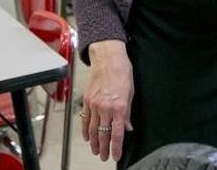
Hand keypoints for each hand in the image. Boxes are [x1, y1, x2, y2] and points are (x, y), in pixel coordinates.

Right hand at [80, 40, 133, 161]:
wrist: (108, 59)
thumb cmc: (122, 73)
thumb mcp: (131, 93)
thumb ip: (128, 112)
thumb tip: (127, 127)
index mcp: (119, 107)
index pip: (117, 133)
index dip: (116, 147)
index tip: (116, 155)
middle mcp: (105, 108)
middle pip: (103, 134)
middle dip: (104, 148)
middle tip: (104, 157)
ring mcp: (94, 105)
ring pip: (92, 129)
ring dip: (94, 142)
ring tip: (95, 151)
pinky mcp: (87, 101)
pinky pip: (85, 119)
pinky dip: (85, 130)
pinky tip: (87, 137)